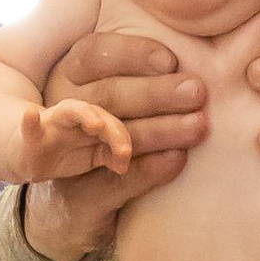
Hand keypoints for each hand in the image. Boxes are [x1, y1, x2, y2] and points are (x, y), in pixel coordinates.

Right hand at [16, 92, 132, 184]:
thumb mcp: (92, 156)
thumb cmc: (65, 153)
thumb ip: (110, 156)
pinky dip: (29, 120)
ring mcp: (52, 123)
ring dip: (84, 115)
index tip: (125, 158)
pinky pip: (29, 126)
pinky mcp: (31, 135)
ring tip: (97, 125)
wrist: (29, 155)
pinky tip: (30, 114)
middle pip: (96, 113)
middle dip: (112, 130)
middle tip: (124, 151)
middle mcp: (73, 117)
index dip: (123, 139)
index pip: (112, 124)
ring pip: (69, 110)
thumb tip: (124, 166)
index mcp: (90, 121)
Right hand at [18, 29, 208, 260]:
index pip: (93, 54)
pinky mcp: (78, 195)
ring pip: (110, 136)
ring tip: (198, 126)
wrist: (72, 206)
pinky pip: (112, 180)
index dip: (131, 53)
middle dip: (156, 93)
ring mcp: (63, 156)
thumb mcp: (116, 103)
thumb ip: (142, 80)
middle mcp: (60, 112)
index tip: (170, 60)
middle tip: (197, 92)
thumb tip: (199, 63)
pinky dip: (147, 169)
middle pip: (107, 94)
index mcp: (68, 78)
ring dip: (158, 129)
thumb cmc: (105, 140)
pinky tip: (176, 160)